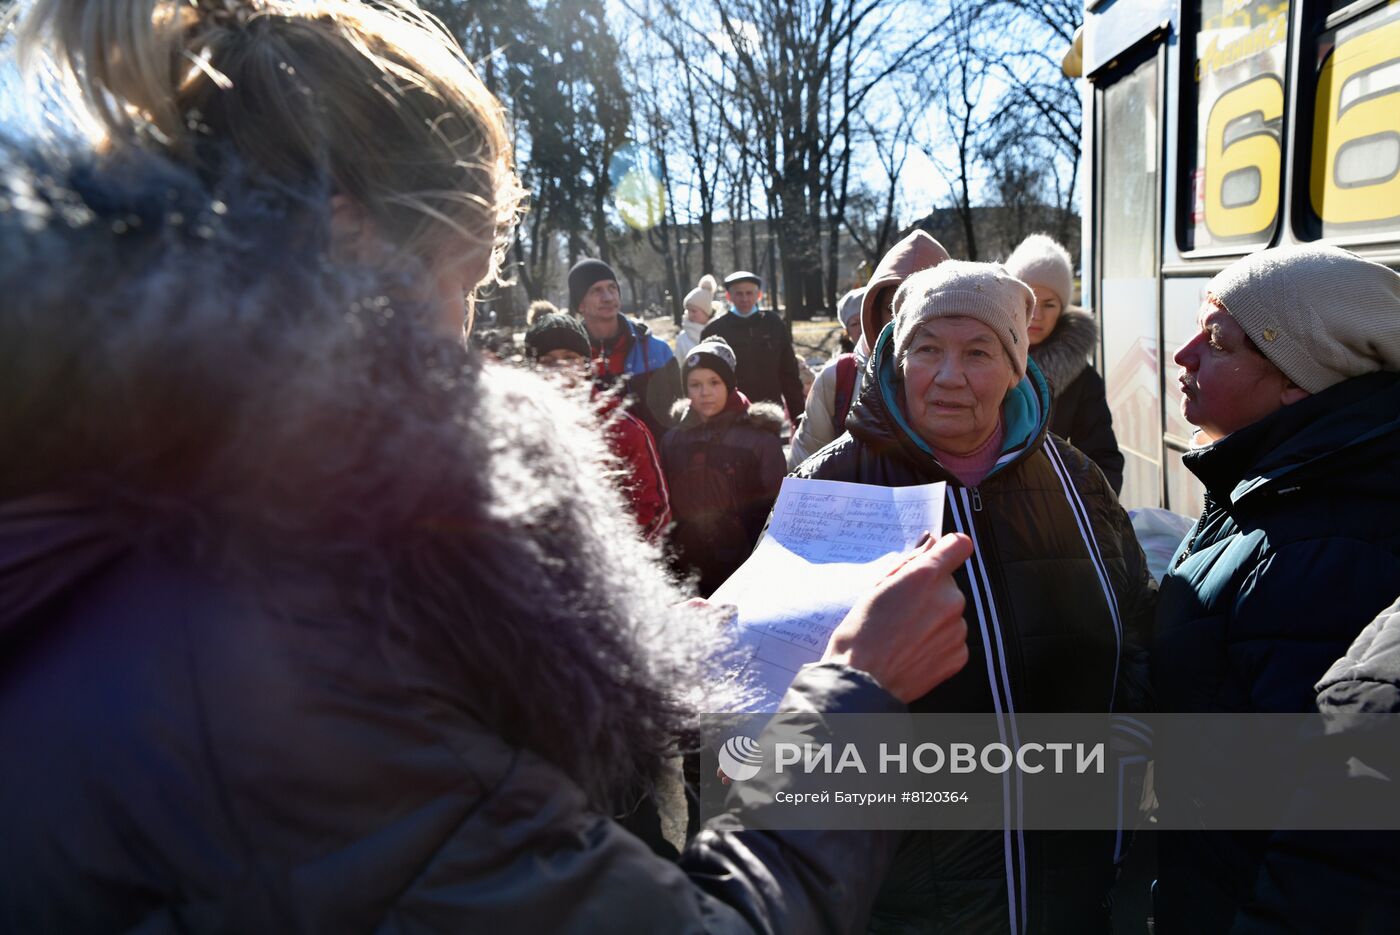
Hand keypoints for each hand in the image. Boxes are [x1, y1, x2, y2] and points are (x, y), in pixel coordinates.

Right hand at [821, 532, 971, 702]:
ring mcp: (957, 628)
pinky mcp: (959, 654)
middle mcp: (949, 599)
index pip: (958, 545)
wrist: (863, 681)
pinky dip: (938, 643)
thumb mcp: (876, 587)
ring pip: (950, 613)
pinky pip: (953, 639)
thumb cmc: (861, 634)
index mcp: (926, 576)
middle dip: (930, 592)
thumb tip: (929, 545)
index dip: (948, 549)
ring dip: (934, 619)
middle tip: (902, 610)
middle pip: (948, 584)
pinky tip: (914, 650)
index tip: (939, 556)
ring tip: (905, 635)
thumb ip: (908, 563)